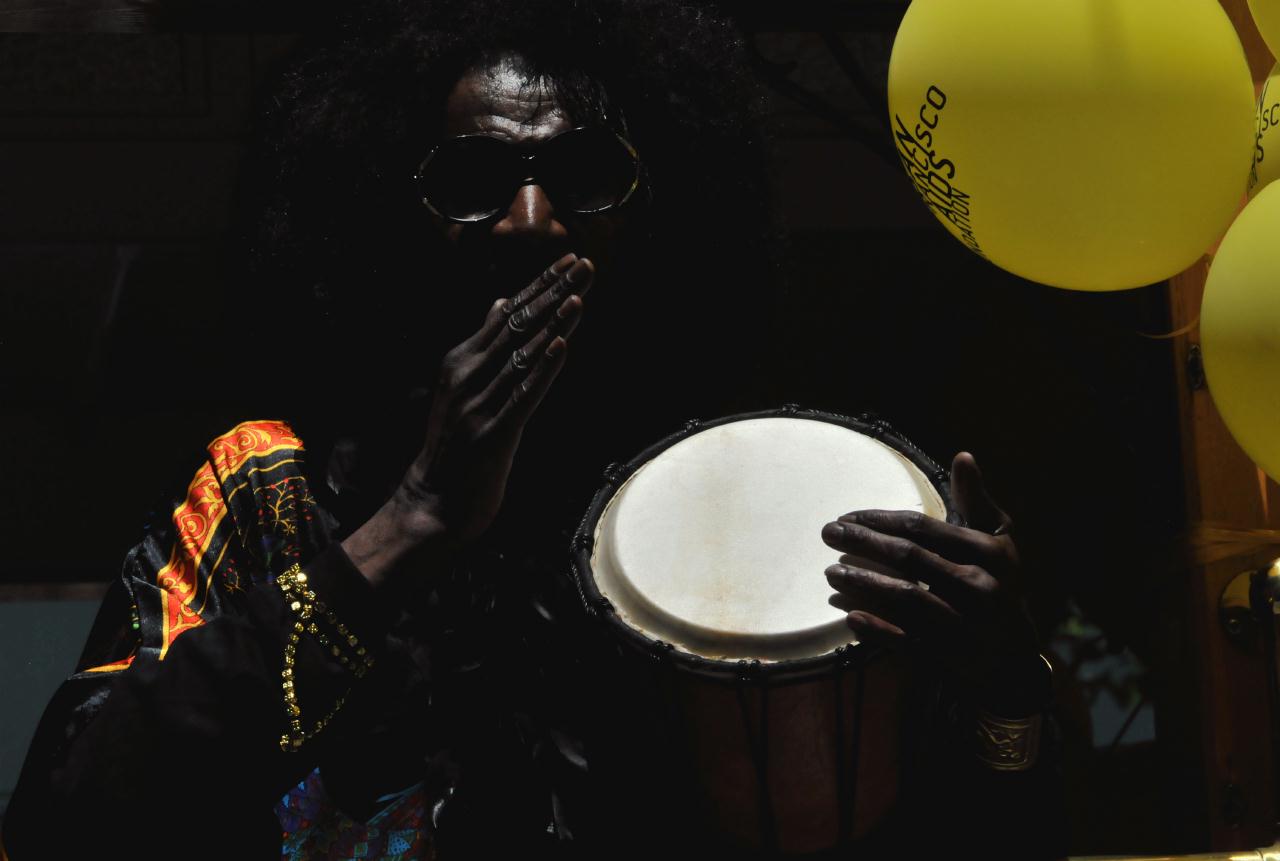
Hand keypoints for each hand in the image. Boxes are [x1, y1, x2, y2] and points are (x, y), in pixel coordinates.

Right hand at [343, 253, 593, 587]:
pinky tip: (562, 345)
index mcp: (461, 360)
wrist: (432, 501)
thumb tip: (502, 302)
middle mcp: (469, 375)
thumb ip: (484, 346)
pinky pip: (524, 394)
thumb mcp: (463, 387)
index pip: (508, 313)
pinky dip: (543, 368)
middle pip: (518, 325)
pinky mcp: (494, 432)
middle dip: (554, 291)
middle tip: (584, 264)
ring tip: (580, 294)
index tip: (569, 260)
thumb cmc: (454, 445)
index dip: (541, 285)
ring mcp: (480, 403)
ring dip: (555, 322)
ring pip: (524, 354)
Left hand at [821, 452, 1036, 677]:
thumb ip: (974, 500)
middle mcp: (981, 586)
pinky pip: (908, 641)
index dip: (880, 520)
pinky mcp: (951, 654)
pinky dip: (878, 630)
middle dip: (863, 544)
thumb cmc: (996, 579)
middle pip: (909, 558)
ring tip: (831, 572)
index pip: (922, 528)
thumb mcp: (996, 537)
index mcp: (989, 551)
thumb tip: (963, 455)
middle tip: (828, 534)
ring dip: (864, 584)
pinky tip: (850, 616)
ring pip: (906, 598)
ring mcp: (966, 622)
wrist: (1013, 650)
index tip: (847, 516)